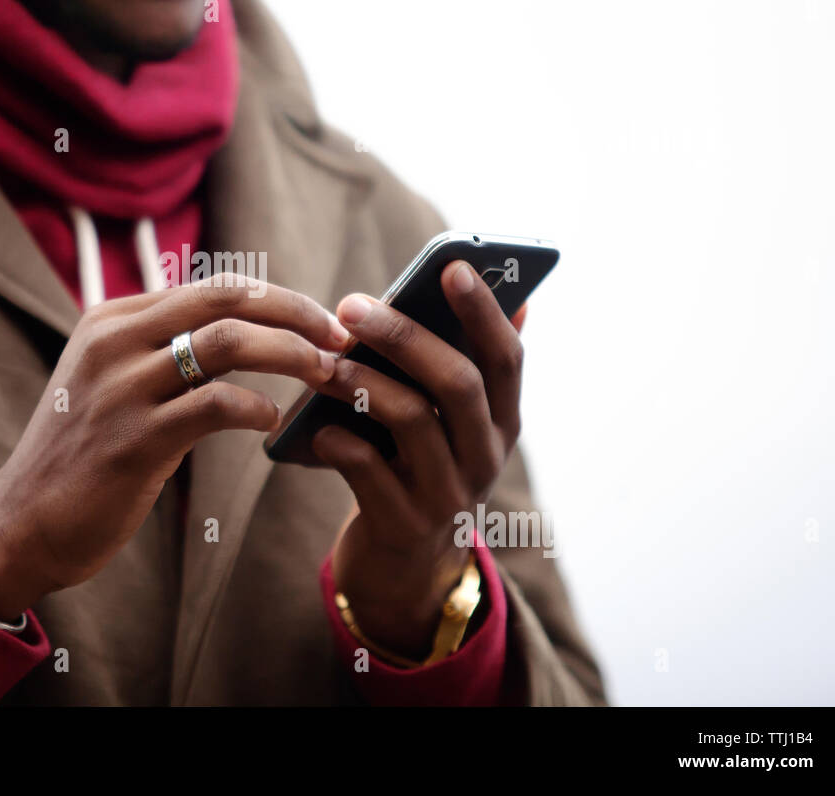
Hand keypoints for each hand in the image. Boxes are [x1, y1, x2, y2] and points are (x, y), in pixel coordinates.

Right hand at [0, 276, 349, 619]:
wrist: (21, 523)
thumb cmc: (80, 456)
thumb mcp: (108, 383)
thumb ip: (159, 352)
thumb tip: (238, 333)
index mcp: (110, 319)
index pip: (213, 287)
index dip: (276, 300)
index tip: (318, 323)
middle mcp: (114, 340)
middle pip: (229, 298)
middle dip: (296, 311)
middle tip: (341, 336)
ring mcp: (122, 387)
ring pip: (230, 342)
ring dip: (292, 354)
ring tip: (327, 374)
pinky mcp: (135, 438)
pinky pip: (217, 405)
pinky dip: (257, 408)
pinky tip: (271, 422)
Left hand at [313, 262, 526, 658]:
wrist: (403, 568)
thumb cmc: (417, 468)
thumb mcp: (452, 424)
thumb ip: (470, 365)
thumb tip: (519, 296)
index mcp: (502, 423)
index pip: (507, 358)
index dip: (484, 311)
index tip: (452, 266)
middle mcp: (486, 458)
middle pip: (458, 383)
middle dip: (405, 337)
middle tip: (352, 305)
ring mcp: (448, 496)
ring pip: (413, 422)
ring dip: (362, 382)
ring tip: (322, 361)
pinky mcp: (405, 526)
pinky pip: (371, 473)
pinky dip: (341, 443)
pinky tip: (315, 428)